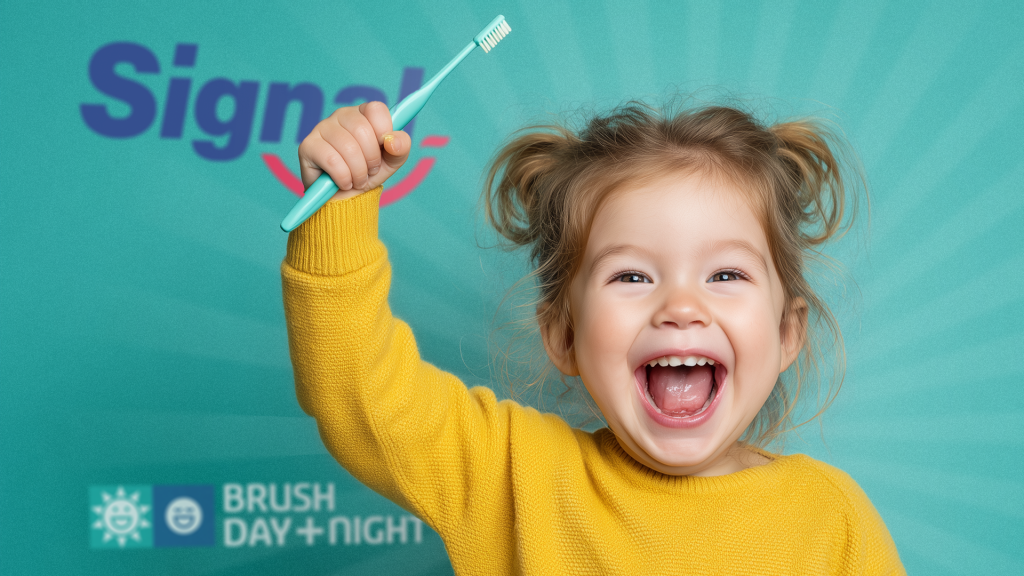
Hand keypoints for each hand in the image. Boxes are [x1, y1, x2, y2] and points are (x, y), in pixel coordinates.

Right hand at [297, 102, 411, 200]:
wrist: (346, 198)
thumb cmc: (368, 174)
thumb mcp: (391, 162)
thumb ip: (400, 148)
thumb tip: (393, 141)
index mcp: (363, 114)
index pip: (376, 109)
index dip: (384, 132)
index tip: (383, 149)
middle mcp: (341, 115)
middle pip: (362, 130)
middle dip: (372, 159)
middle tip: (369, 170)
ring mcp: (322, 128)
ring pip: (348, 147)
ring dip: (359, 172)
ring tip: (357, 179)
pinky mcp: (308, 145)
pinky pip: (333, 161)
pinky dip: (344, 178)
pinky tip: (343, 182)